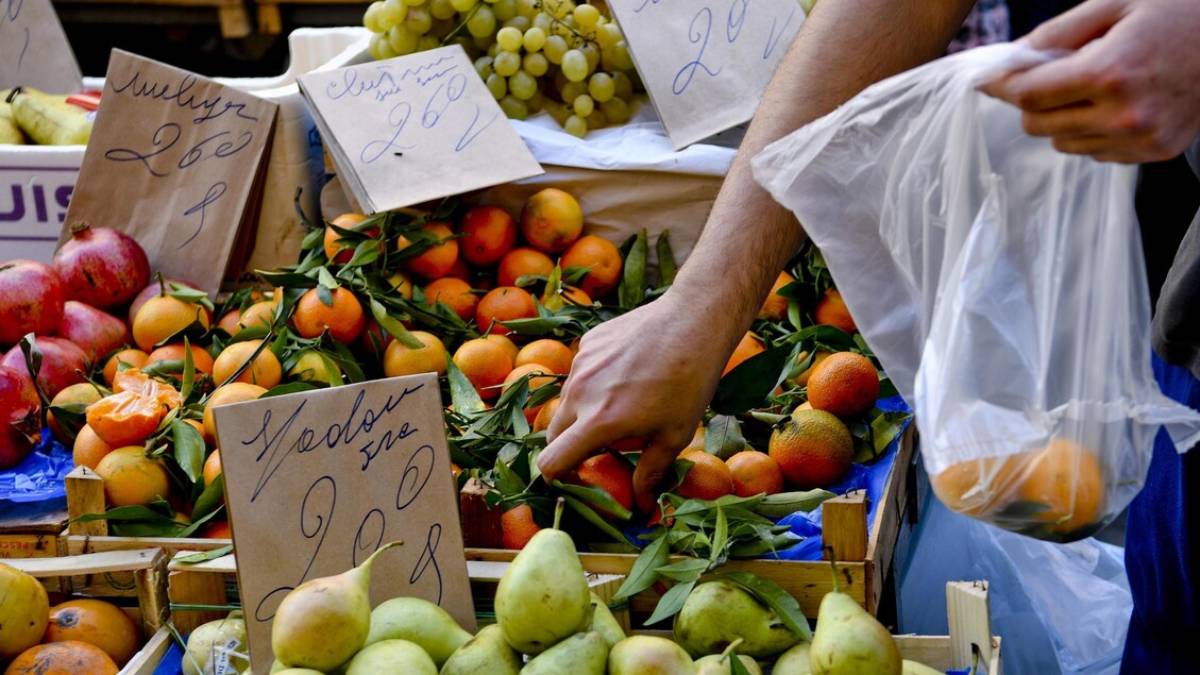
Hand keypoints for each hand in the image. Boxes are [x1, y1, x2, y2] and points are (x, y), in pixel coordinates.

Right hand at [536, 290, 732, 511]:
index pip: (551, 462)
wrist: (693, 320)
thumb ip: (650, 473)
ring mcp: (580, 364)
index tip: (577, 480)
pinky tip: (625, 376)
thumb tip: (641, 507)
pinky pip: (579, 374)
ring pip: (566, 402)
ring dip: (581, 415)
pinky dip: (592, 385)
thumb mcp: (675, 435)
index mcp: (599, 422)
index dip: (558, 478)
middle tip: (599, 451)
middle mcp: (580, 393)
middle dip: (569, 448)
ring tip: (618, 410)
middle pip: (552, 434)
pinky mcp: (587, 343)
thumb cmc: (689, 383)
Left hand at [982, 0, 1199, 162]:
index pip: (1029, 95)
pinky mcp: (1155, 152)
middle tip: (1050, 76)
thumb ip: (1057, 33)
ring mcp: (1141, 139)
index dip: (1005, 85)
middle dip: (1034, 101)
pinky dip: (1093, 131)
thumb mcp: (1116, 4)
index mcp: (1111, 72)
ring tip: (1095, 87)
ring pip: (1062, 143)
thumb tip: (1010, 57)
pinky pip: (1095, 152)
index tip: (992, 79)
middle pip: (1038, 124)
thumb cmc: (1178, 11)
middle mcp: (1125, 114)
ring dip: (1063, 118)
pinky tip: (1119, 103)